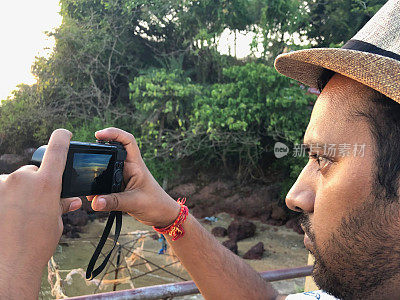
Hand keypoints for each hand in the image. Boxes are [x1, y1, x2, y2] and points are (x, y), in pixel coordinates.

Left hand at [0, 129, 81, 277]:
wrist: (9, 263)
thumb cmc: (37, 244)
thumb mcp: (55, 222)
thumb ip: (61, 204)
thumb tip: (74, 200)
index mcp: (47, 183)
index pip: (57, 149)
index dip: (62, 137)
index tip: (64, 133)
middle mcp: (23, 178)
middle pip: (32, 171)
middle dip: (35, 183)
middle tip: (36, 204)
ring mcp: (2, 185)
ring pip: (14, 182)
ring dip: (17, 192)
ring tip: (18, 215)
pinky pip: (2, 189)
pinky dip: (5, 199)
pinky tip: (7, 216)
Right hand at [87, 127, 179, 227]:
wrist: (162, 215)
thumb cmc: (155, 204)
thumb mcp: (134, 203)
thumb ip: (114, 202)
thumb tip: (95, 201)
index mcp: (136, 165)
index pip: (127, 141)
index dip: (113, 133)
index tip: (98, 134)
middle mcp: (128, 167)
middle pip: (111, 151)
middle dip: (98, 153)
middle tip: (85, 158)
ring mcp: (123, 176)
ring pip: (106, 167)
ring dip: (96, 173)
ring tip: (86, 182)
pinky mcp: (119, 186)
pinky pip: (105, 182)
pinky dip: (97, 187)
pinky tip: (93, 196)